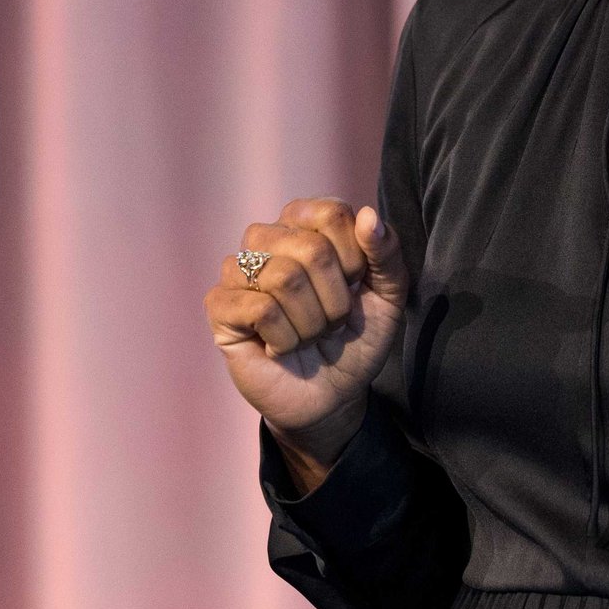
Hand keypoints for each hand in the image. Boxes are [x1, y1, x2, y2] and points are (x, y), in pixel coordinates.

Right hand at [205, 197, 408, 485]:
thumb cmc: (355, 338)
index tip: (354, 288)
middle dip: (336, 300)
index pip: (333, 214)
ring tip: (307, 336)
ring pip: (284, 277)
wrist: (332, 395)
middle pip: (311, 248)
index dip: (355, 259)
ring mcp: (238, 270)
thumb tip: (368, 215)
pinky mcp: (220, 306)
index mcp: (305, 223)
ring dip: (312, 323)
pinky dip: (286, 339)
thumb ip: (386, 252)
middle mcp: (266, 237)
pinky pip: (260, 309)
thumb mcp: (388, 295)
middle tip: (331, 322)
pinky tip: (280, 348)